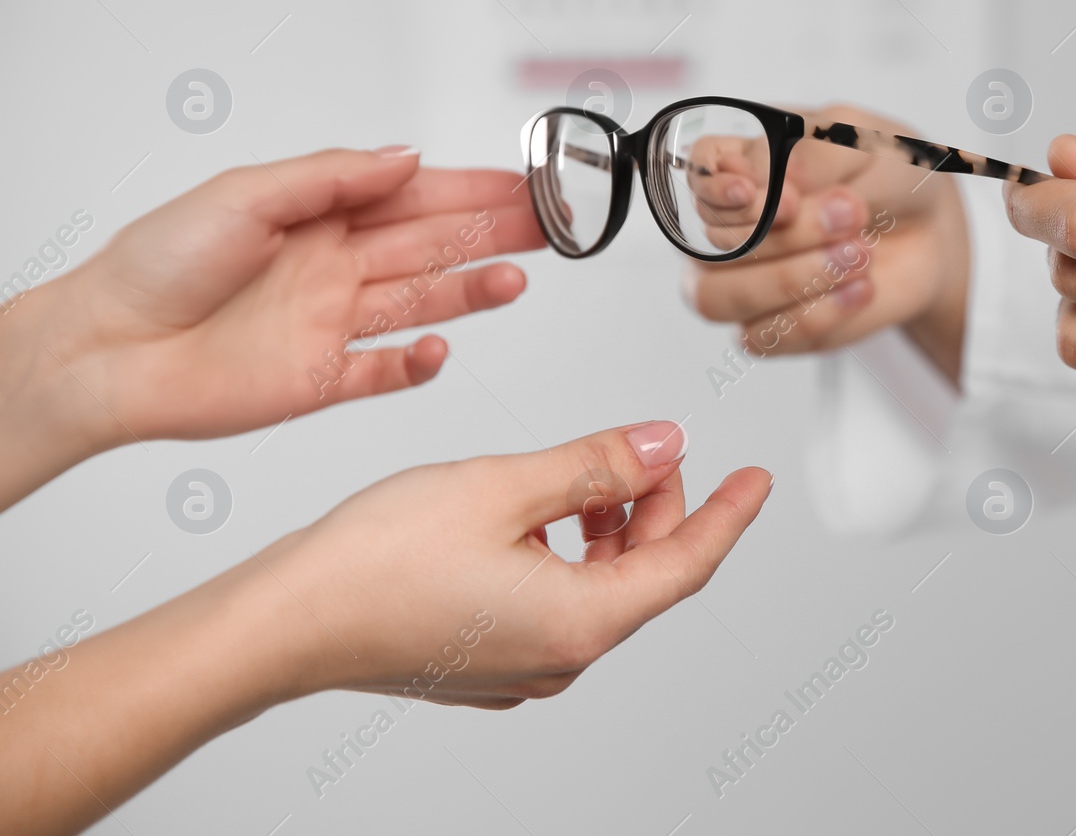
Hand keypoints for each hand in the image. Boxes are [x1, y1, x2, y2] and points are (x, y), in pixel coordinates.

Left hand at [0, 147, 541, 504]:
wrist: (104, 352)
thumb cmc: (155, 265)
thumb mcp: (246, 195)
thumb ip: (333, 178)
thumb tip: (406, 158)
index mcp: (318, 217)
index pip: (415, 197)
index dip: (474, 189)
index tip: (526, 182)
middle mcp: (333, 268)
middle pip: (434, 247)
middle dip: (495, 232)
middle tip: (552, 225)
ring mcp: (331, 325)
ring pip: (424, 303)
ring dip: (474, 292)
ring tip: (518, 280)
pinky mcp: (320, 380)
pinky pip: (384, 373)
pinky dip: (418, 365)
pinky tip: (441, 350)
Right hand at [0, 421, 768, 832]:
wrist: (284, 622)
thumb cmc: (376, 560)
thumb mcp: (507, 486)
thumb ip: (597, 465)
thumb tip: (664, 444)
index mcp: (581, 621)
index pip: (688, 565)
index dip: (729, 514)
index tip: (757, 481)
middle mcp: (560, 656)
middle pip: (644, 575)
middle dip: (657, 507)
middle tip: (650, 448)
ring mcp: (522, 665)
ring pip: (598, 586)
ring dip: (607, 526)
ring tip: (587, 472)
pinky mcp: (486, 659)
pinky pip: (556, 600)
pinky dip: (566, 551)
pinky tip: (537, 512)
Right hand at [685, 104, 969, 383]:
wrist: (929, 230)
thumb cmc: (887, 175)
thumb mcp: (868, 143)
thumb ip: (817, 155)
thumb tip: (778, 185)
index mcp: (738, 164)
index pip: (697, 176)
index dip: (724, 190)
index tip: (786, 198)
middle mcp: (725, 225)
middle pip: (713, 240)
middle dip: (786, 234)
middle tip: (852, 213)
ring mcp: (738, 281)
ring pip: (718, 297)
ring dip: (790, 279)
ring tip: (859, 254)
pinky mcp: (768, 328)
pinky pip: (760, 338)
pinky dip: (815, 315)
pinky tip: (862, 288)